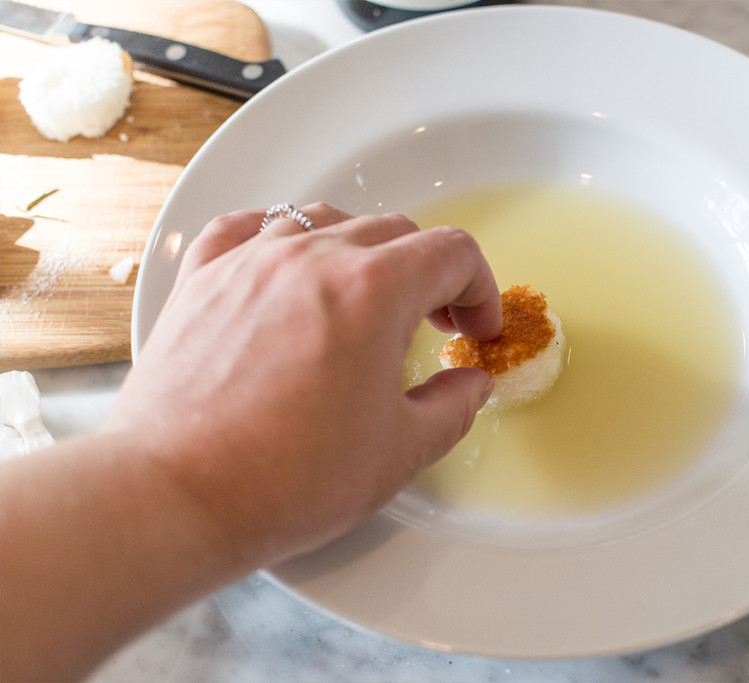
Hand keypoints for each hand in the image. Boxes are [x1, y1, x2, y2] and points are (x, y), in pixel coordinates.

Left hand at [104, 203, 501, 564]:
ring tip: (365, 299)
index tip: (477, 330)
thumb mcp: (401, 452)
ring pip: (325, 220)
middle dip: (430, 274)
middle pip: (395, 231)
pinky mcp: (201, 279)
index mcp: (375, 289)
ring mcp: (250, 260)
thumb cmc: (289, 477)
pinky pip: (247, 227)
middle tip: (435, 322)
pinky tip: (286, 265)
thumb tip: (470, 385)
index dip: (480, 290)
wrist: (177, 494)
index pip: (452, 253)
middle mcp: (313, 256)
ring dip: (362, 252)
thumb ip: (454, 407)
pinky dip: (279, 236)